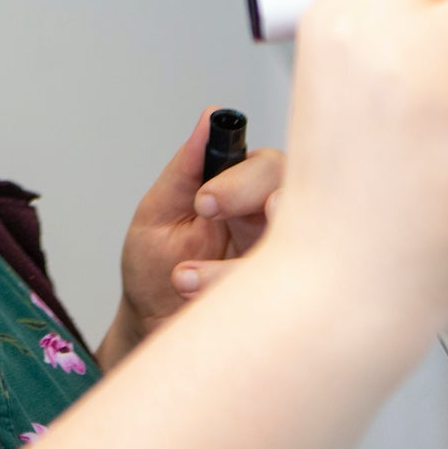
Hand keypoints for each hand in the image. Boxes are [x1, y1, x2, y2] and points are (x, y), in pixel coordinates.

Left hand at [99, 117, 286, 365]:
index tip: (205, 201)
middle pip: (298, 197)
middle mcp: (270, 222)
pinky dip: (236, 297)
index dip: (243, 180)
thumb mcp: (158, 214)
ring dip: (233, 267)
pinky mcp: (283, 299)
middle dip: (256, 209)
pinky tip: (199, 303)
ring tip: (183, 279)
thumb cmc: (153, 270)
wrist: (149, 332)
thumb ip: (186, 169)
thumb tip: (210, 117)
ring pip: (293, 247)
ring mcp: (281, 261)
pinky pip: (283, 294)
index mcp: (243, 192)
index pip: (267, 166)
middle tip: (209, 226)